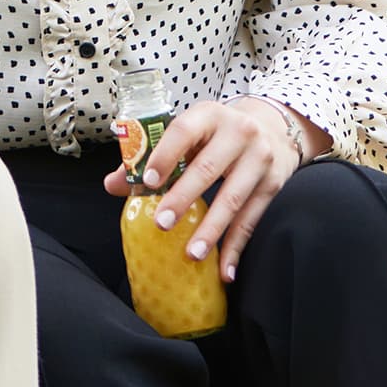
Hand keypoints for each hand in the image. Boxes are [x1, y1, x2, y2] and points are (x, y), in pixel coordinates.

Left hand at [100, 97, 318, 281]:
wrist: (273, 126)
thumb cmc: (217, 133)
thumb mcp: (190, 133)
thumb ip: (151, 156)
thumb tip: (113, 185)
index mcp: (209, 115)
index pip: (184, 130)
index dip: (165, 155)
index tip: (147, 180)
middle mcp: (238, 132)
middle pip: (209, 168)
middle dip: (183, 197)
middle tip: (162, 223)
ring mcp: (259, 159)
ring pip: (233, 199)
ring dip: (211, 230)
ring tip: (191, 253)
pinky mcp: (272, 185)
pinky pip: (251, 220)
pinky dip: (236, 247)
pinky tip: (225, 271)